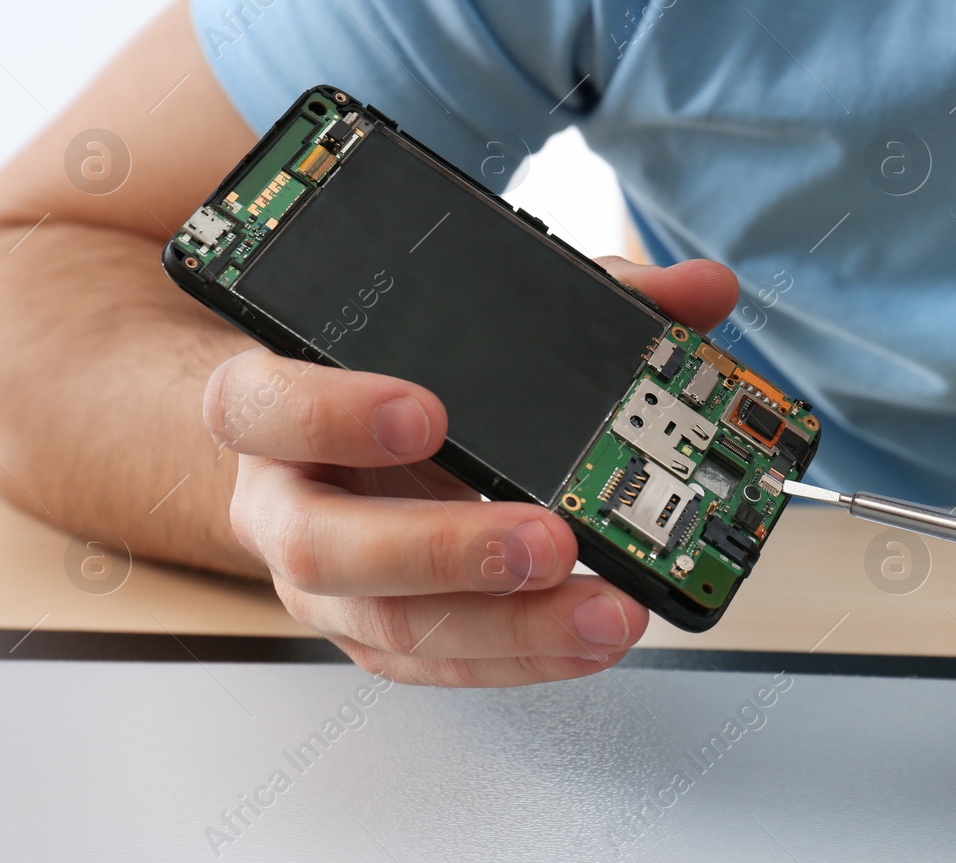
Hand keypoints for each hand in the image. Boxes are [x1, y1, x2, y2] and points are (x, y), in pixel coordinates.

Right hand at [204, 256, 738, 686]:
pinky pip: (436, 665)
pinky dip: (522, 655)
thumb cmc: (394, 369)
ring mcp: (325, 580)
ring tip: (601, 608)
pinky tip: (589, 638)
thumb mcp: (470, 316)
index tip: (426, 413)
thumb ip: (585, 293)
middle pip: (321, 547)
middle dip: (442, 550)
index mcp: (273, 401)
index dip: (331, 413)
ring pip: (385, 627)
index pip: (256, 405)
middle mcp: (281, 500)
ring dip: (505, 625)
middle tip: (545, 540)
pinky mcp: (374, 632)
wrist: (333, 440)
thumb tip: (699, 291)